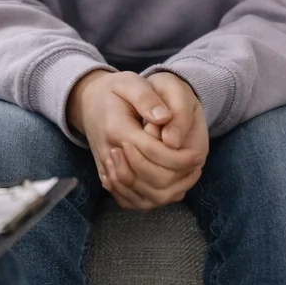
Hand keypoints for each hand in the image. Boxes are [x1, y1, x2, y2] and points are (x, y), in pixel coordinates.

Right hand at [109, 72, 208, 208]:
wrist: (87, 103)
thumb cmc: (113, 91)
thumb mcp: (130, 82)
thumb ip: (147, 98)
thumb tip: (165, 118)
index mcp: (118, 130)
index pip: (153, 153)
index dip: (180, 157)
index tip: (198, 155)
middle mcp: (111, 155)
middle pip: (151, 181)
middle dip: (178, 176)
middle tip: (195, 165)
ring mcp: (108, 170)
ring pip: (144, 198)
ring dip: (170, 190)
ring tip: (187, 174)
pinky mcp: (110, 178)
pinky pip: (132, 202)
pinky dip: (154, 199)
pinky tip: (170, 185)